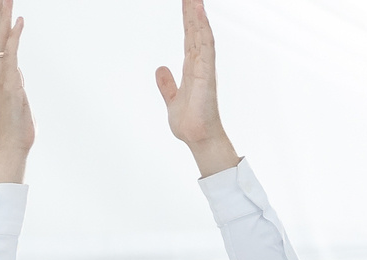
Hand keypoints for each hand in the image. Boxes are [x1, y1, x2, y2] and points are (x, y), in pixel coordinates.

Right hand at [0, 0, 32, 183]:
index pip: (2, 40)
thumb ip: (16, 81)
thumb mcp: (19, 96)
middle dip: (1, 12)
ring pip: (3, 40)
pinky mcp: (10, 83)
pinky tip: (20, 20)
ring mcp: (3, 77)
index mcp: (2, 73)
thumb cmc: (17, 125)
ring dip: (5, 17)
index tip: (4, 2)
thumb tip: (16, 73)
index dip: (3, 21)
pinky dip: (15, 36)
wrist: (12, 145)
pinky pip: (12, 54)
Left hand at [155, 0, 237, 177]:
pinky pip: (205, 46)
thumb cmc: (190, 122)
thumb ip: (167, 84)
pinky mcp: (205, 73)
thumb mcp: (172, 99)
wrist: (197, 138)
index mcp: (192, 68)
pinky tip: (199, 14)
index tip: (187, 2)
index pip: (189, 37)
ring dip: (197, 14)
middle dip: (192, 10)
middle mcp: (200, 63)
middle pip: (195, 30)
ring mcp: (204, 66)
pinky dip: (202, 29)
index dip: (188, 19)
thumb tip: (160, 70)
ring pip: (201, 33)